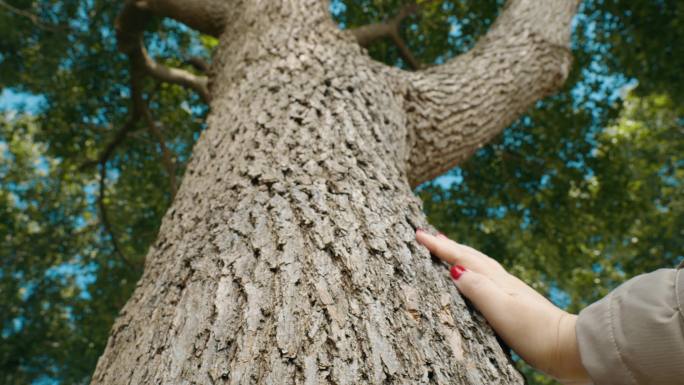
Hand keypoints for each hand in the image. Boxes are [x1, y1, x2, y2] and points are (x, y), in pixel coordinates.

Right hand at [416, 230, 589, 384]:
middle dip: (449, 246)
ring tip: (449, 252)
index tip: (419, 233)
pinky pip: (486, 280)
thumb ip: (478, 289)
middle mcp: (503, 281)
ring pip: (480, 266)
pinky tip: (476, 281)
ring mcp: (511, 292)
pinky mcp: (515, 305)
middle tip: (430, 236)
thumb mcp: (502, 310)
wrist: (569, 349)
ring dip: (462, 256)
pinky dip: (474, 273)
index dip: (439, 246)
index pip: (462, 258)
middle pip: (471, 256)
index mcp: (496, 281)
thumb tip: (454, 269)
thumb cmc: (535, 332)